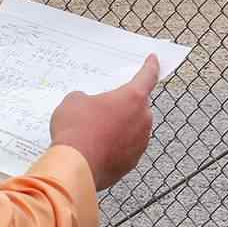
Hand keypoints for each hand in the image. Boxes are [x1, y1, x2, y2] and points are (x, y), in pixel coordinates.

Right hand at [50, 54, 159, 190]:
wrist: (76, 167)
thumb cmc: (77, 130)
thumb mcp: (73, 101)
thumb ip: (86, 98)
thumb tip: (87, 106)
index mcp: (133, 97)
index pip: (147, 76)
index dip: (151, 66)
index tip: (154, 59)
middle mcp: (143, 119)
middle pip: (138, 105)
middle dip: (124, 105)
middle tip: (104, 107)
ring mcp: (140, 142)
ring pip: (133, 128)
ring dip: (119, 127)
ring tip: (95, 131)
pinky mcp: (133, 161)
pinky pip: (126, 147)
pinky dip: (115, 145)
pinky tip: (97, 147)